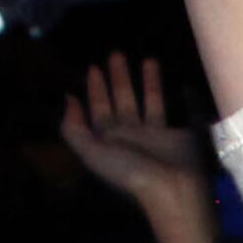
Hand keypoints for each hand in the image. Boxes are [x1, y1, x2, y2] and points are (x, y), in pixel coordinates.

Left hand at [61, 53, 211, 222]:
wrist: (171, 188)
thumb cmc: (130, 171)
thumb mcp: (91, 153)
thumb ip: (74, 128)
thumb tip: (68, 99)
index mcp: (107, 140)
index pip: (98, 109)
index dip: (95, 89)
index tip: (94, 67)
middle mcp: (128, 135)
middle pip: (120, 101)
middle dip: (117, 78)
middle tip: (116, 53)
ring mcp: (152, 134)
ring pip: (145, 100)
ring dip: (144, 80)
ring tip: (147, 58)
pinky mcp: (173, 133)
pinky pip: (167, 107)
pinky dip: (167, 93)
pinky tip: (172, 80)